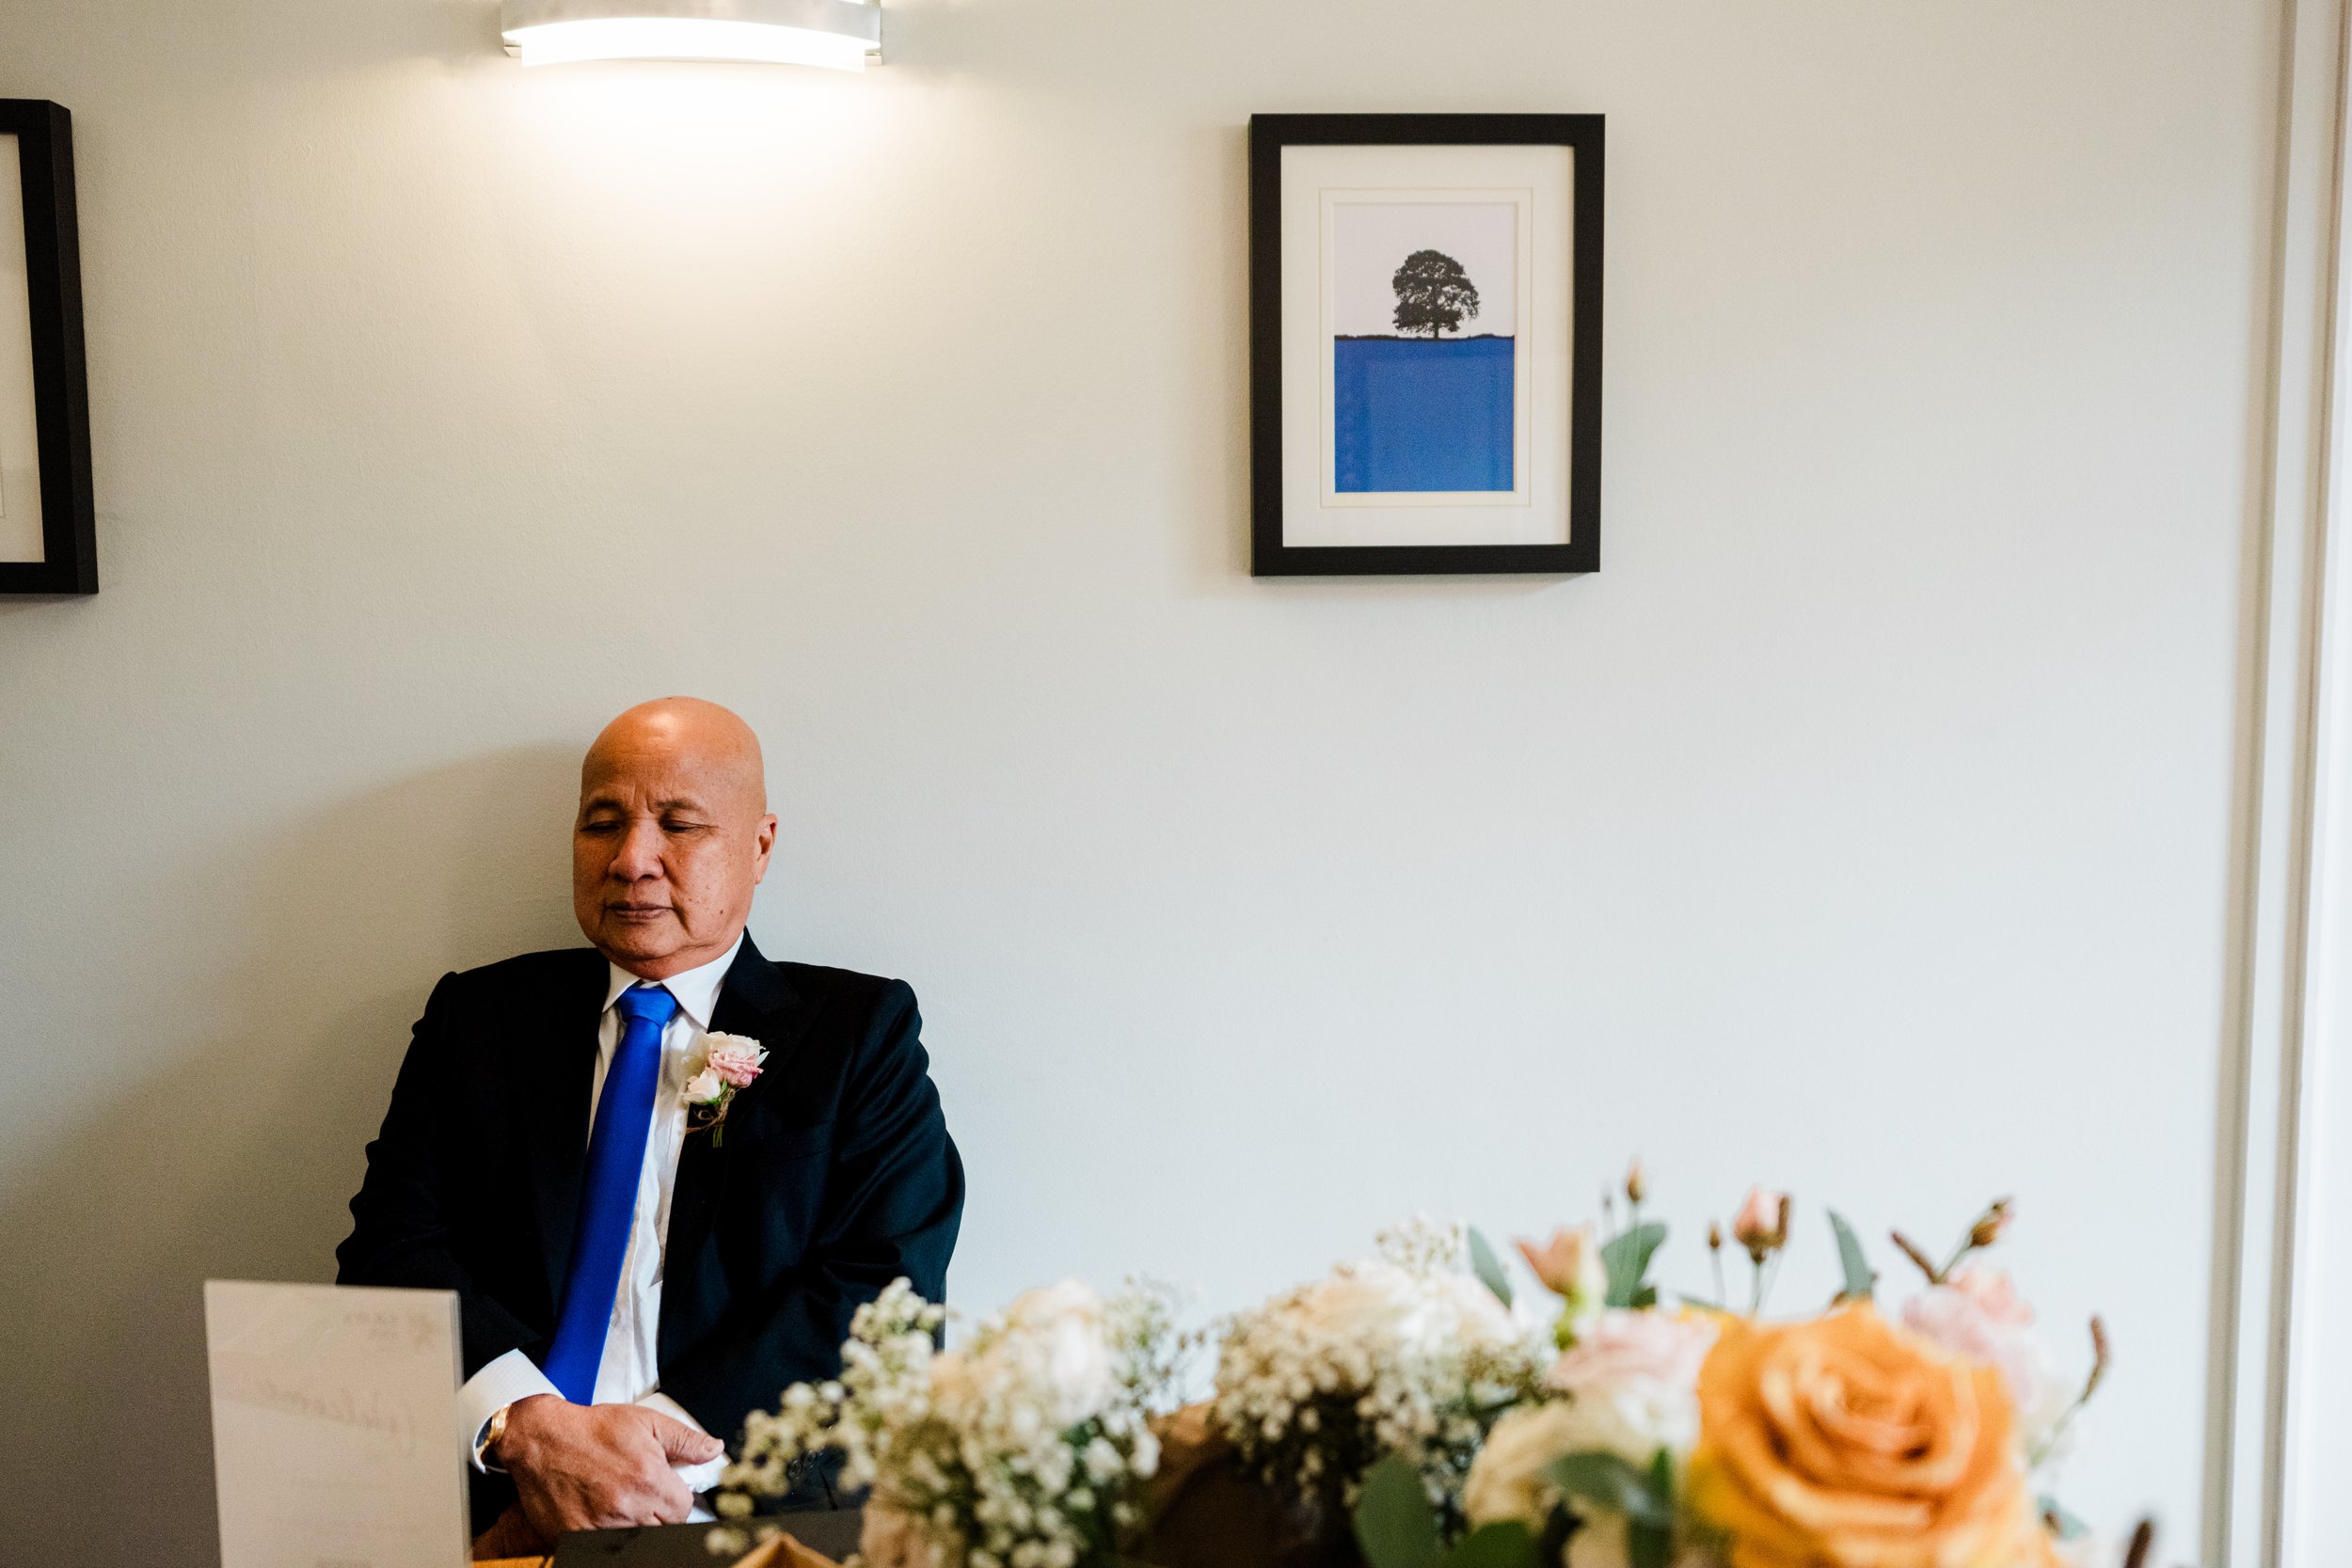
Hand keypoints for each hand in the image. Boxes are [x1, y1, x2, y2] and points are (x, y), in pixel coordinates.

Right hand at [495, 1394, 726, 1536]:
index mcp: (649, 1479)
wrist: (541, 1439)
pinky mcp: (575, 1538)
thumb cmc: (592, 1429)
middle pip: (664, 1530)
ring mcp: (600, 1527)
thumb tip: (714, 1450)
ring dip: (636, 1527)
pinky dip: (608, 1536)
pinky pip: (602, 1547)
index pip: (683, 1509)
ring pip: (637, 1541)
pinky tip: (604, 1517)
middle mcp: (627, 1507)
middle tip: (644, 1497)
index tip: (666, 1491)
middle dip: (660, 1515)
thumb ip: (685, 1439)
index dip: (678, 1499)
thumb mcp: (645, 1422)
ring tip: (623, 1504)